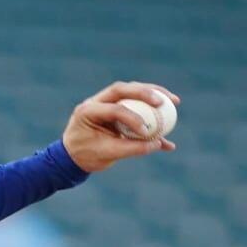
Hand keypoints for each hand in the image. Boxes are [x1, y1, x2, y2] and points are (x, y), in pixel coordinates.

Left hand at [62, 81, 180, 173]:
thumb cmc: (85, 156)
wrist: (72, 157)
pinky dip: (152, 110)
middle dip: (146, 92)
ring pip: (131, 91)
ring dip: (153, 93)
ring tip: (173, 101)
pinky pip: (136, 104)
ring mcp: (105, 102)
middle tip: (163, 101)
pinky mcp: (116, 107)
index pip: (114, 109)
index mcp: (87, 111)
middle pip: (123, 89)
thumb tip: (159, 144)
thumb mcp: (106, 154)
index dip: (132, 118)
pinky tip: (169, 117)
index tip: (146, 131)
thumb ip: (131, 148)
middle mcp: (96, 101)